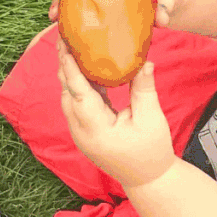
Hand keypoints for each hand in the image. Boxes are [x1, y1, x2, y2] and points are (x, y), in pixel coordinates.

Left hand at [56, 36, 175, 188]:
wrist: (148, 178)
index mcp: (95, 129)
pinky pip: (76, 103)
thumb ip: (143, 89)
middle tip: (64, 38)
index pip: (78, 93)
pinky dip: (79, 85)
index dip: (70, 67)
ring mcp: (79, 132)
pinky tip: (85, 67)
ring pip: (69, 97)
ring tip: (71, 47)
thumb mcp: (151, 119)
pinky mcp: (84, 130)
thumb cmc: (151, 151)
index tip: (65, 45)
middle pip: (67, 92)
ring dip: (70, 74)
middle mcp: (81, 131)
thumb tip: (144, 60)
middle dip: (65, 65)